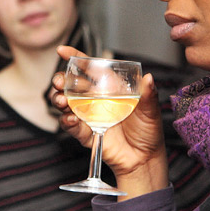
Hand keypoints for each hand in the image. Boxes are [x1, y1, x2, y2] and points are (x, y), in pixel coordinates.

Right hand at [50, 45, 168, 198]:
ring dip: (59, 99)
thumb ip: (148, 95)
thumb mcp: (151, 111)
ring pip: (65, 103)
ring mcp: (88, 116)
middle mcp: (96, 99)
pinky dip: (66, 121)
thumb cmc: (148, 131)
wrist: (144, 159)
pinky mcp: (86, 133)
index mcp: (109, 88)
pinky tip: (70, 118)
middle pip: (71, 85)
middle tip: (58, 81)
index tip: (62, 51)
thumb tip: (148, 78)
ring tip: (61, 101)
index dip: (75, 58)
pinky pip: (71, 125)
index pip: (90, 68)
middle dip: (60, 80)